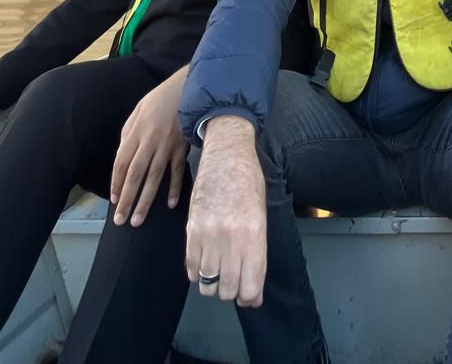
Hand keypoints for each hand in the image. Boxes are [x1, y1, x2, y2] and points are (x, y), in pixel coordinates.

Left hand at [111, 68, 187, 225]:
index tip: (114, 201)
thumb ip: (128, 132)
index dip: (117, 183)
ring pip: (154, 178)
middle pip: (135, 175)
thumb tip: (121, 153)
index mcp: (136, 132)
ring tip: (137, 220)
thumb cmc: (160, 98)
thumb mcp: (138, 109)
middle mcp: (150, 141)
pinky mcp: (183, 147)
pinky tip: (169, 204)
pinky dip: (174, 188)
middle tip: (121, 221)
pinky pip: (177, 171)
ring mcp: (168, 146)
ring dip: (145, 201)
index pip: (122, 163)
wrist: (188, 87)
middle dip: (127, 199)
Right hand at [185, 116, 265, 305]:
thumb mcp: (261, 215)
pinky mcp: (191, 229)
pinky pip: (190, 267)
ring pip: (207, 283)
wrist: (226, 154)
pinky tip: (205, 261)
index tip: (249, 295)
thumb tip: (253, 291)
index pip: (251, 284)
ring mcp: (209, 234)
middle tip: (234, 281)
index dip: (250, 297)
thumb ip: (257, 254)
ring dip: (213, 283)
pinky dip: (197, 272)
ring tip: (218, 270)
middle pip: (228, 289)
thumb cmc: (248, 182)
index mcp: (254, 234)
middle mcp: (231, 237)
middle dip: (232, 291)